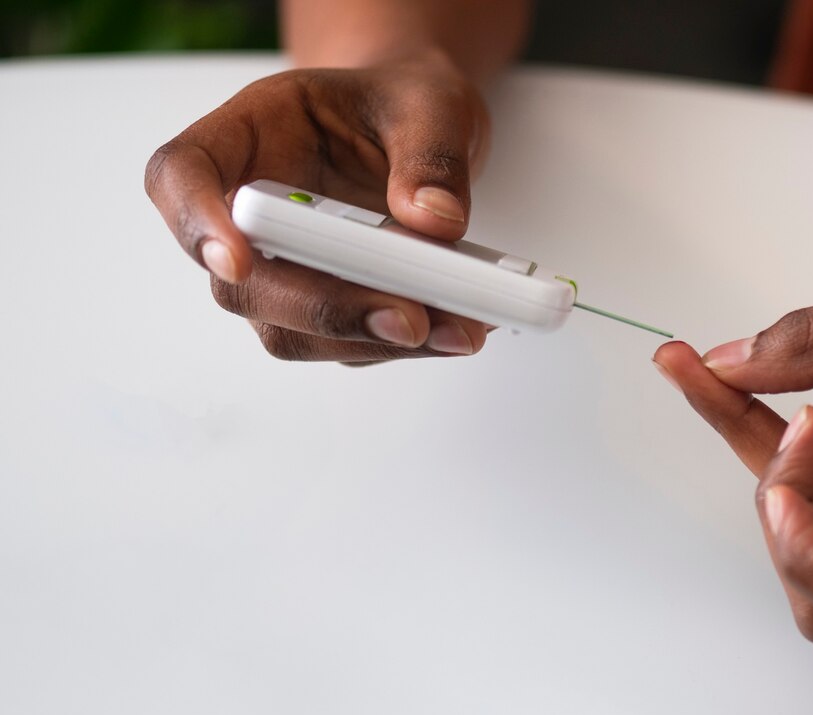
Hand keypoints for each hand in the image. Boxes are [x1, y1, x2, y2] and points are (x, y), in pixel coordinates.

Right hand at [144, 55, 490, 362]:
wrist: (422, 132)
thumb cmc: (403, 104)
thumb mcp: (430, 102)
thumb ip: (431, 153)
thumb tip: (433, 221)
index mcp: (249, 134)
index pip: (182, 174)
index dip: (194, 221)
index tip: (234, 260)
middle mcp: (251, 210)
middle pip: (242, 282)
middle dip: (324, 308)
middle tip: (408, 317)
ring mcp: (282, 268)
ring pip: (293, 329)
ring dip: (374, 339)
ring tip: (459, 328)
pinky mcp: (326, 306)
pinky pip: (349, 342)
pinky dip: (407, 344)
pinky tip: (460, 326)